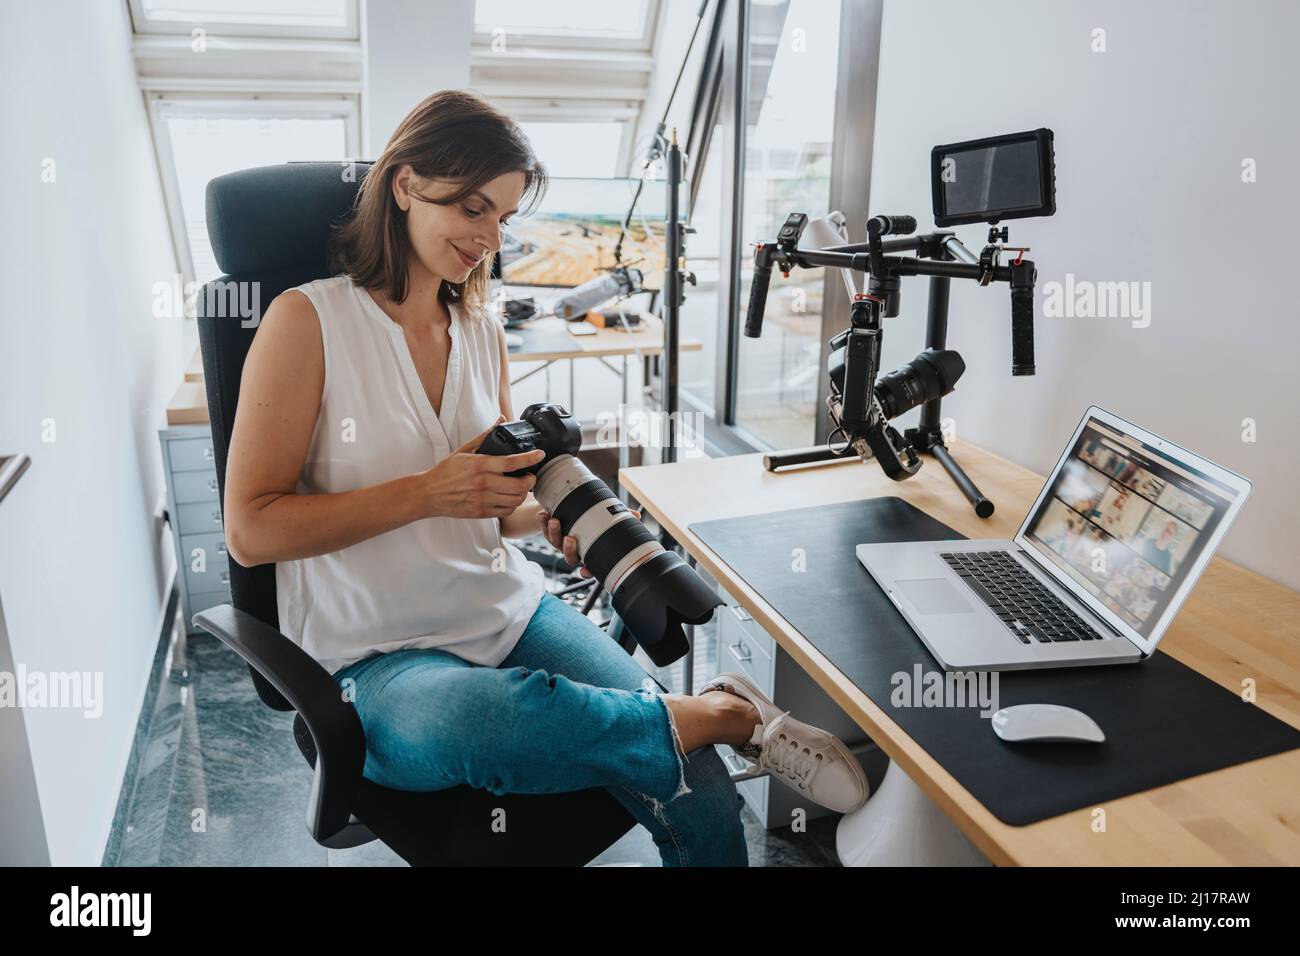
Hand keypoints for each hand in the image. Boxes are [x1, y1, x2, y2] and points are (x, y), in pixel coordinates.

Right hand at [421, 415, 545, 519]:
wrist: (429, 494)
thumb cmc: (446, 472)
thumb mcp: (464, 450)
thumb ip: (485, 436)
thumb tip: (500, 419)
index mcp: (480, 465)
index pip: (512, 462)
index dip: (530, 458)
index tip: (540, 454)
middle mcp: (484, 483)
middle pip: (519, 485)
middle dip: (530, 480)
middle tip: (530, 476)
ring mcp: (483, 500)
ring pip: (515, 500)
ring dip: (523, 494)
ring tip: (521, 487)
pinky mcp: (481, 512)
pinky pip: (506, 511)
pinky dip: (512, 505)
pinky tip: (509, 498)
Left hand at [537, 506, 640, 577]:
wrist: (570, 507)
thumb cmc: (593, 515)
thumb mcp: (608, 516)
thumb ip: (620, 517)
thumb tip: (636, 516)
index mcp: (589, 551)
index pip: (590, 567)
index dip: (587, 571)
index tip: (585, 571)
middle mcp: (575, 550)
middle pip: (570, 557)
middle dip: (569, 549)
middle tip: (570, 538)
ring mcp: (561, 542)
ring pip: (556, 543)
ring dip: (554, 532)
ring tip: (555, 520)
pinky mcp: (550, 531)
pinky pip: (545, 530)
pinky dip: (543, 522)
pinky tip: (543, 514)